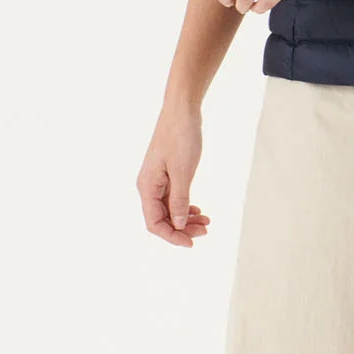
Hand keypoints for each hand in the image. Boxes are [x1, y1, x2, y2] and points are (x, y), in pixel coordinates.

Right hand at [137, 104, 210, 247]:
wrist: (182, 111)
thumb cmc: (180, 137)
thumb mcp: (183, 172)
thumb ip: (180, 200)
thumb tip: (180, 225)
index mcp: (147, 187)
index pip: (154, 223)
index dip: (172, 236)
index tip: (192, 242)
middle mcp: (149, 186)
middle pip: (162, 219)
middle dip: (182, 229)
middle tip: (206, 231)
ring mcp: (158, 181)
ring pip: (170, 210)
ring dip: (186, 219)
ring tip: (207, 222)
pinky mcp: (168, 175)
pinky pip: (174, 199)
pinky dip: (187, 207)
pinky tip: (199, 211)